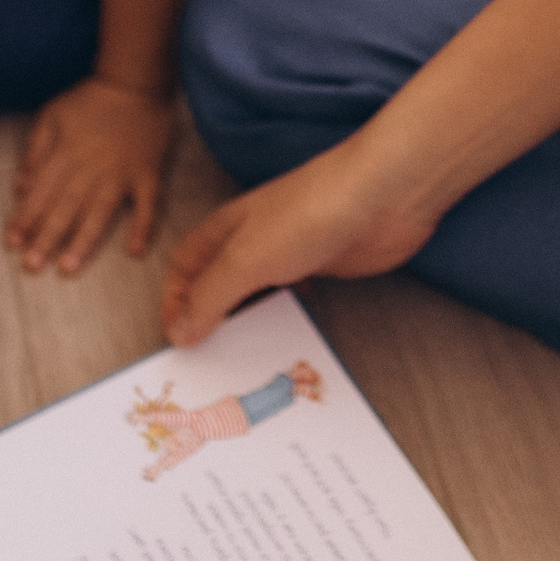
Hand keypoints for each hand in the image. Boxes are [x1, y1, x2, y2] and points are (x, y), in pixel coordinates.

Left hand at [5, 76, 175, 274]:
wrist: (135, 82)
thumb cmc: (89, 99)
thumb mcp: (52, 115)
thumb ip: (34, 151)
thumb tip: (19, 188)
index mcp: (66, 154)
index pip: (41, 193)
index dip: (25, 218)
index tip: (12, 244)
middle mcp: (92, 168)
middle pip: (66, 207)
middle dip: (47, 237)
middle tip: (33, 266)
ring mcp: (122, 173)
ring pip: (100, 212)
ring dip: (84, 241)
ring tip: (69, 267)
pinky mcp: (148, 174)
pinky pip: (148, 204)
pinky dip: (143, 227)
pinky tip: (136, 251)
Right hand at [161, 137, 438, 345]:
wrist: (383, 196)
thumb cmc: (309, 214)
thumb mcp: (246, 258)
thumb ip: (211, 296)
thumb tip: (177, 331)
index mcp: (226, 229)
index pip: (185, 267)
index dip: (175, 301)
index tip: (176, 342)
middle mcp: (253, 240)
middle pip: (219, 283)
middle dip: (209, 318)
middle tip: (207, 364)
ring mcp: (289, 253)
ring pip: (257, 295)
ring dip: (248, 324)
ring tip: (243, 364)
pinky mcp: (322, 267)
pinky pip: (294, 300)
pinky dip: (284, 320)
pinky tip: (285, 341)